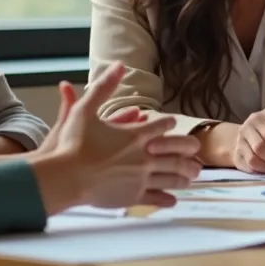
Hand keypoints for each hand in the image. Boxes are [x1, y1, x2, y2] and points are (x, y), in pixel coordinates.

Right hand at [45, 62, 201, 208]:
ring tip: (193, 175)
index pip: (162, 126)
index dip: (169, 124)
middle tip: (197, 149)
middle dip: (189, 149)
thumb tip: (118, 65)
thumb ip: (104, 87)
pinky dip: (167, 198)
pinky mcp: (133, 196)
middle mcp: (144, 156)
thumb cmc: (73, 144)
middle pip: (177, 151)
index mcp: (136, 134)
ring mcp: (141, 177)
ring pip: (171, 176)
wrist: (66, 177)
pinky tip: (173, 200)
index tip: (174, 125)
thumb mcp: (86, 109)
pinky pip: (156, 197)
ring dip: (184, 174)